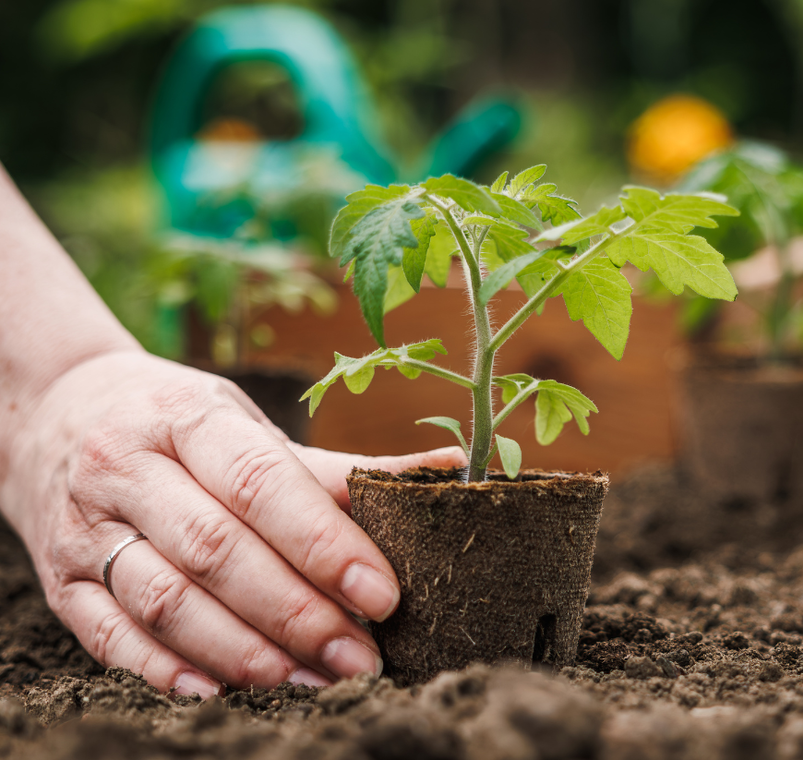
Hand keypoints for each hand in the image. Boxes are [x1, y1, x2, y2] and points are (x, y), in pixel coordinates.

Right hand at [2, 349, 463, 697]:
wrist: (55, 411)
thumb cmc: (176, 421)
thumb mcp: (244, 424)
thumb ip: (334, 467)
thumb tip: (447, 472)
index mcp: (186, 418)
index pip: (260, 484)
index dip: (323, 542)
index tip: (382, 593)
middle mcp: (127, 469)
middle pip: (217, 551)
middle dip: (296, 612)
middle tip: (360, 657)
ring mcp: (86, 527)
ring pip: (166, 600)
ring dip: (242, 651)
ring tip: (310, 681)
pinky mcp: (59, 579)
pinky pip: (109, 633)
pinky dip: (165, 669)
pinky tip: (221, 692)